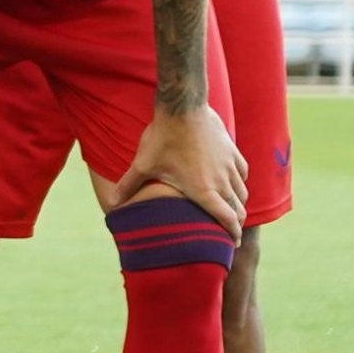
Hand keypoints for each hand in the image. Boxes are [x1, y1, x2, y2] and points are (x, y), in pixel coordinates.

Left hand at [107, 105, 247, 232]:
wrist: (183, 108)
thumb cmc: (163, 138)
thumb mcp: (143, 164)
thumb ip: (128, 185)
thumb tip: (110, 203)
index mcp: (204, 191)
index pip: (227, 220)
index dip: (232, 235)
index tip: (232, 244)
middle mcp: (222, 181)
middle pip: (238, 209)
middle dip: (236, 222)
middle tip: (230, 231)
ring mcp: (230, 165)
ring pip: (242, 191)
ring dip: (238, 203)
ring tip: (232, 209)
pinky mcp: (232, 151)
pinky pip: (243, 172)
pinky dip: (240, 182)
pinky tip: (232, 182)